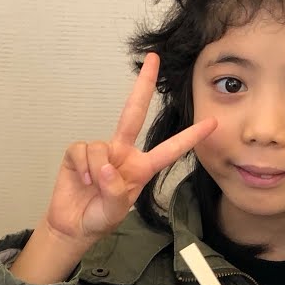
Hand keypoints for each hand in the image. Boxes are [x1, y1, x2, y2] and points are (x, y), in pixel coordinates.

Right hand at [40, 53, 216, 249]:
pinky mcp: (77, 154)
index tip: (212, 123)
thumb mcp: (116, 211)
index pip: (169, 150)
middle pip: (133, 113)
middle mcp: (122, 154)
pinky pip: (81, 151)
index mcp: (141, 168)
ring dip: (96, 169)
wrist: (72, 225)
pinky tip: (82, 180)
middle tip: (154, 59)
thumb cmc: (99, 217)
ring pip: (100, 147)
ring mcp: (100, 152)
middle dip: (143, 85)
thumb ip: (116, 191)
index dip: (190, 137)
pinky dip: (82, 167)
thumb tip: (106, 167)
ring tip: (92, 187)